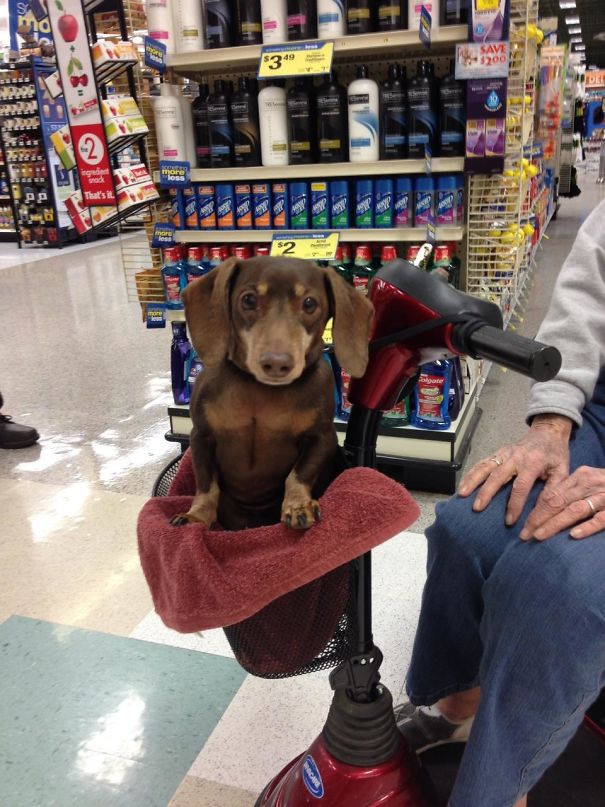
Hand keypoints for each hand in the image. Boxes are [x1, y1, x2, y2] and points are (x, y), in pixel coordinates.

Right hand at [458, 414, 572, 526]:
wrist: (548, 431)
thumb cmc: (556, 454)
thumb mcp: (563, 471)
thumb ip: (554, 489)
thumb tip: (545, 511)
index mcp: (533, 463)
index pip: (521, 486)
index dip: (514, 504)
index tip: (509, 521)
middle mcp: (515, 457)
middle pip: (497, 476)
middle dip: (486, 493)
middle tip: (477, 508)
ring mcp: (504, 454)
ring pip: (485, 467)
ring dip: (472, 481)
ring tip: (462, 494)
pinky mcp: (498, 453)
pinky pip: (482, 463)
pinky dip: (471, 473)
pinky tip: (463, 484)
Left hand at [520, 465, 604, 540]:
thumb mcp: (590, 482)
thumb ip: (571, 491)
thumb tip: (546, 507)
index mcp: (581, 476)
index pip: (552, 493)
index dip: (536, 509)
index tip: (523, 525)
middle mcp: (590, 484)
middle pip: (558, 501)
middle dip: (539, 518)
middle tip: (524, 535)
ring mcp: (604, 497)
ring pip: (574, 510)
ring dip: (555, 523)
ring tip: (539, 535)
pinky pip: (600, 518)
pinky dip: (587, 526)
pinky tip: (573, 535)